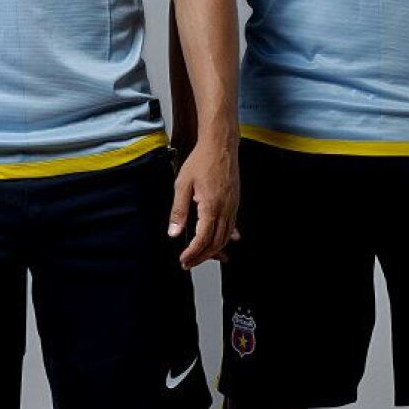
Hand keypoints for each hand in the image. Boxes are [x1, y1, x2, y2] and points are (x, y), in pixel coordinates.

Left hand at [167, 136, 238, 267]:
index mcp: (211, 206)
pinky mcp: (235, 202)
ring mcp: (232, 206)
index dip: (193, 253)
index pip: (203, 239)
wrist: (221, 144)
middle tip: (189, 263)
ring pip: (226, 237)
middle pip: (216, 242)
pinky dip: (227, 237)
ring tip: (203, 257)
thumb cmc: (201, 160)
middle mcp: (225, 209)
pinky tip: (227, 243)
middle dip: (203, 256)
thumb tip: (174, 232)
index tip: (184, 259)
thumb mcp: (182, 184)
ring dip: (215, 250)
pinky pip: (232, 225)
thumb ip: (179, 210)